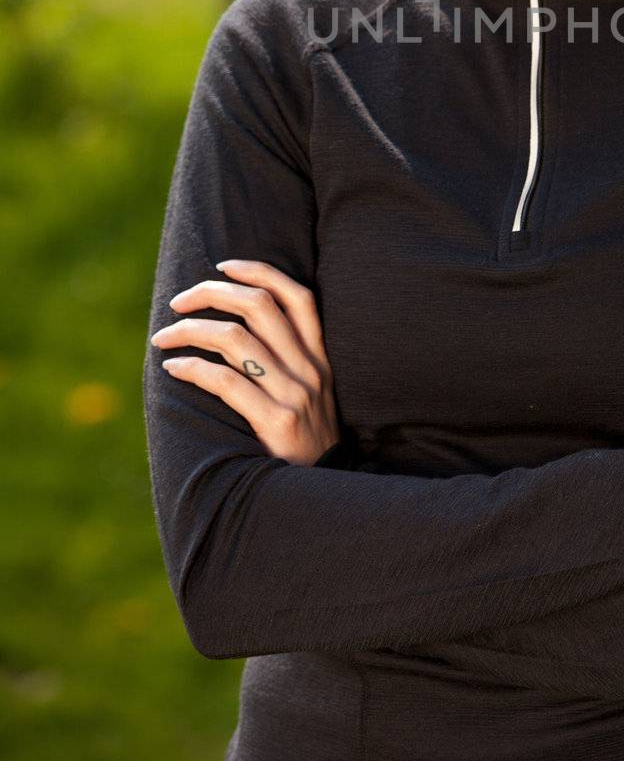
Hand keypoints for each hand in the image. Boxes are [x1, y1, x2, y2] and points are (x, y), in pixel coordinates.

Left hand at [150, 259, 341, 464]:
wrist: (322, 494)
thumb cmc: (305, 441)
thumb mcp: (311, 394)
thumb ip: (288, 362)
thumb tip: (233, 326)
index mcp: (320, 357)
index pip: (298, 295)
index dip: (259, 271)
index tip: (223, 265)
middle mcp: (311, 369)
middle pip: (259, 307)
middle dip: (212, 293)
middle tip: (179, 301)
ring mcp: (295, 396)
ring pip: (235, 339)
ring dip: (190, 330)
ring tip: (164, 337)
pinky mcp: (277, 423)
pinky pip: (226, 381)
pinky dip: (192, 367)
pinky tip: (173, 367)